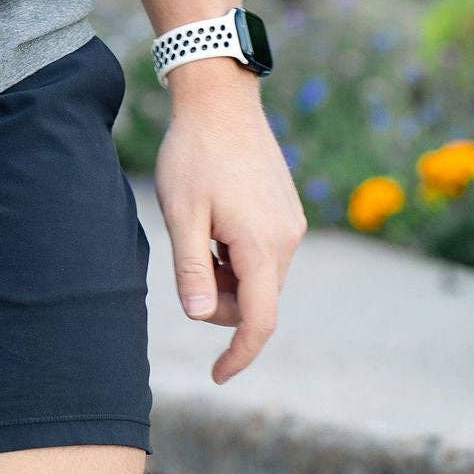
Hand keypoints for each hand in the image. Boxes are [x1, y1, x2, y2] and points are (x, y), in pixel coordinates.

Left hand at [152, 66, 305, 383]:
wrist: (219, 98)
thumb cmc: (194, 153)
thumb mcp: (182, 212)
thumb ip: (192, 269)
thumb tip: (200, 318)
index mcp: (262, 246)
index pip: (259, 322)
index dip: (238, 354)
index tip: (216, 376)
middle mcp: (287, 240)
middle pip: (256, 300)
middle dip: (220, 301)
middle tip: (186, 263)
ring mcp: (291, 223)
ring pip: (259, 277)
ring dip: (227, 275)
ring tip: (198, 231)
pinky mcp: (287, 210)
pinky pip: (263, 252)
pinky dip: (237, 255)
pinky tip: (214, 220)